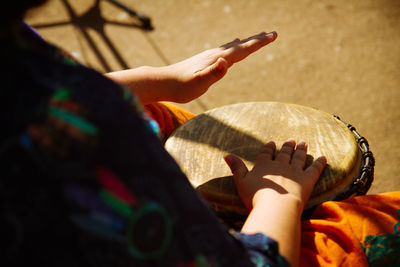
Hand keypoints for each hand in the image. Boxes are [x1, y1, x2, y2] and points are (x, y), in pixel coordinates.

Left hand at [105, 31, 276, 104]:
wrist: (163, 82)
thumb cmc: (181, 86)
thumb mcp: (198, 83)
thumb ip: (212, 73)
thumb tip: (224, 62)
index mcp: (217, 59)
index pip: (242, 50)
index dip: (259, 43)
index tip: (273, 35)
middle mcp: (214, 54)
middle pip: (240, 45)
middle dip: (256, 40)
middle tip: (271, 34)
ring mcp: (208, 56)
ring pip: (232, 47)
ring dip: (245, 43)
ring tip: (255, 39)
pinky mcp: (203, 60)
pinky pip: (223, 51)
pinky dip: (232, 47)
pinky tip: (229, 48)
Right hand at [224, 139, 326, 210]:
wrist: (276, 207)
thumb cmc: (255, 196)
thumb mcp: (241, 181)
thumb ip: (236, 167)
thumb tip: (226, 155)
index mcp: (264, 165)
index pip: (266, 153)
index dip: (269, 148)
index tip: (272, 143)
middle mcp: (280, 165)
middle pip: (284, 153)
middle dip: (288, 146)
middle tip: (292, 140)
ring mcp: (295, 171)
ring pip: (299, 157)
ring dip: (301, 150)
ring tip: (304, 143)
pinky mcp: (307, 180)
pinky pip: (315, 169)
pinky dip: (320, 163)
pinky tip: (324, 157)